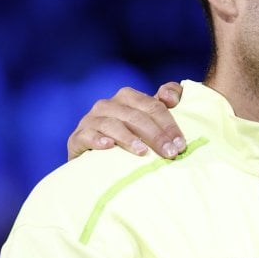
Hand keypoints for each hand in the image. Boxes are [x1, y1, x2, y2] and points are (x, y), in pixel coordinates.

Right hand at [66, 82, 186, 159]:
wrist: (97, 161)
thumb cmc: (131, 137)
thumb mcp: (149, 120)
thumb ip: (164, 104)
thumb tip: (169, 96)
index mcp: (128, 97)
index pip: (153, 106)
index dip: (169, 124)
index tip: (181, 144)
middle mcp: (108, 105)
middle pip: (136, 116)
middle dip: (156, 135)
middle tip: (170, 153)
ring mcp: (91, 120)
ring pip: (112, 124)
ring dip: (129, 138)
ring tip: (143, 152)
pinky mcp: (77, 138)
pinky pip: (86, 135)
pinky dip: (97, 140)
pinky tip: (109, 146)